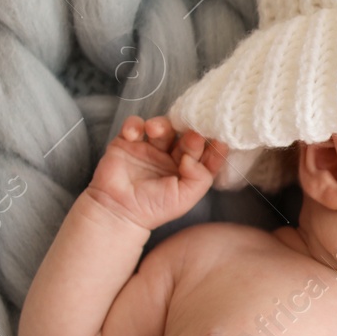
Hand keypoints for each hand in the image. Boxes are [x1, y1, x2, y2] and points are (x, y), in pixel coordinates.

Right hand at [84, 115, 228, 231]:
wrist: (117, 210)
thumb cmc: (153, 208)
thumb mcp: (185, 198)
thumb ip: (200, 177)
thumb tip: (193, 157)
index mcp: (189, 169)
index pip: (205, 153)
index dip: (213, 146)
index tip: (219, 140)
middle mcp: (171, 156)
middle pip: (185, 136)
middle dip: (190, 134)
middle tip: (192, 135)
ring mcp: (150, 148)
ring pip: (162, 127)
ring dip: (161, 124)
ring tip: (155, 130)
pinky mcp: (128, 142)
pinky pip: (134, 125)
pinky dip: (134, 125)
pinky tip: (133, 135)